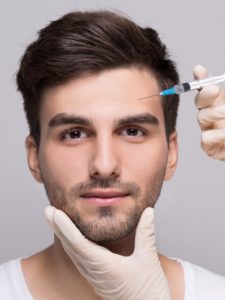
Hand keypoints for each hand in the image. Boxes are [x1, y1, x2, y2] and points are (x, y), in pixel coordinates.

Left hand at [45, 206, 170, 299]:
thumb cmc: (148, 292)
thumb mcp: (148, 260)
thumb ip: (146, 233)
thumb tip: (148, 211)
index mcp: (104, 266)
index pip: (79, 243)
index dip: (65, 227)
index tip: (54, 213)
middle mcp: (95, 272)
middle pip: (71, 247)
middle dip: (58, 228)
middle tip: (48, 210)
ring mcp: (94, 277)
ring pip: (73, 254)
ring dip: (63, 236)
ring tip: (55, 221)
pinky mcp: (97, 279)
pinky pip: (79, 260)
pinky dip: (71, 245)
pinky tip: (70, 240)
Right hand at [194, 65, 224, 160]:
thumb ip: (224, 96)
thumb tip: (202, 69)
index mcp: (219, 104)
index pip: (205, 89)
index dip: (200, 79)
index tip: (199, 70)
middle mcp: (212, 116)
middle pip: (199, 102)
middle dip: (204, 95)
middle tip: (214, 90)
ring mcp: (209, 131)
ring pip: (202, 118)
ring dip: (214, 113)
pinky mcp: (209, 147)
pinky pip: (207, 138)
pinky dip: (218, 134)